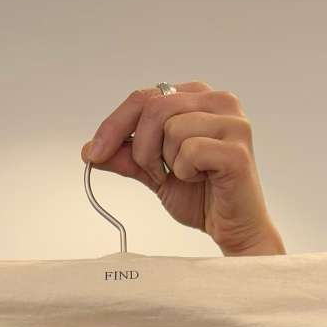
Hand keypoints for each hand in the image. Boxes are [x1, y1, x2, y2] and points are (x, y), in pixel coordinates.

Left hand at [81, 82, 285, 256]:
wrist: (233, 230)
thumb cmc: (202, 198)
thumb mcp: (154, 173)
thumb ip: (126, 157)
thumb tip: (89, 149)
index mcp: (198, 98)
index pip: (145, 96)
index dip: (114, 124)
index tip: (94, 152)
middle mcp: (219, 101)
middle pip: (154, 107)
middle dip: (141, 147)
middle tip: (155, 173)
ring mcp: (232, 123)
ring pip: (171, 128)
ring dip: (167, 162)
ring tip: (186, 177)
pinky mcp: (237, 150)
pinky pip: (190, 151)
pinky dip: (186, 172)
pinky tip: (201, 180)